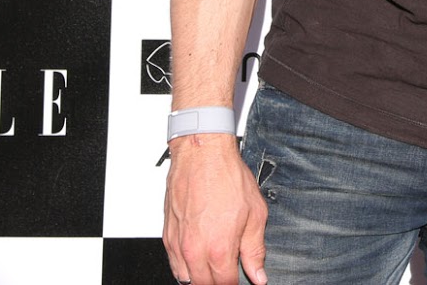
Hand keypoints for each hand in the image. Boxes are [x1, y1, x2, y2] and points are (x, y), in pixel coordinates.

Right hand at [163, 133, 269, 284]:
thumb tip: (258, 274)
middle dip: (218, 283)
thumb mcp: (255, 214)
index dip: (235, 284)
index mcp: (219, 249)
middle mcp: (195, 250)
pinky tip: (197, 260)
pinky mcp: (167, 235)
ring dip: (200, 278)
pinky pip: (174, 264)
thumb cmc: (226, 177)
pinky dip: (185, 267)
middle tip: (228, 273)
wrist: (201, 155)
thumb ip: (255, 250)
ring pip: (186, 278)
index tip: (241, 279)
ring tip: (213, 268)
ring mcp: (178, 243)